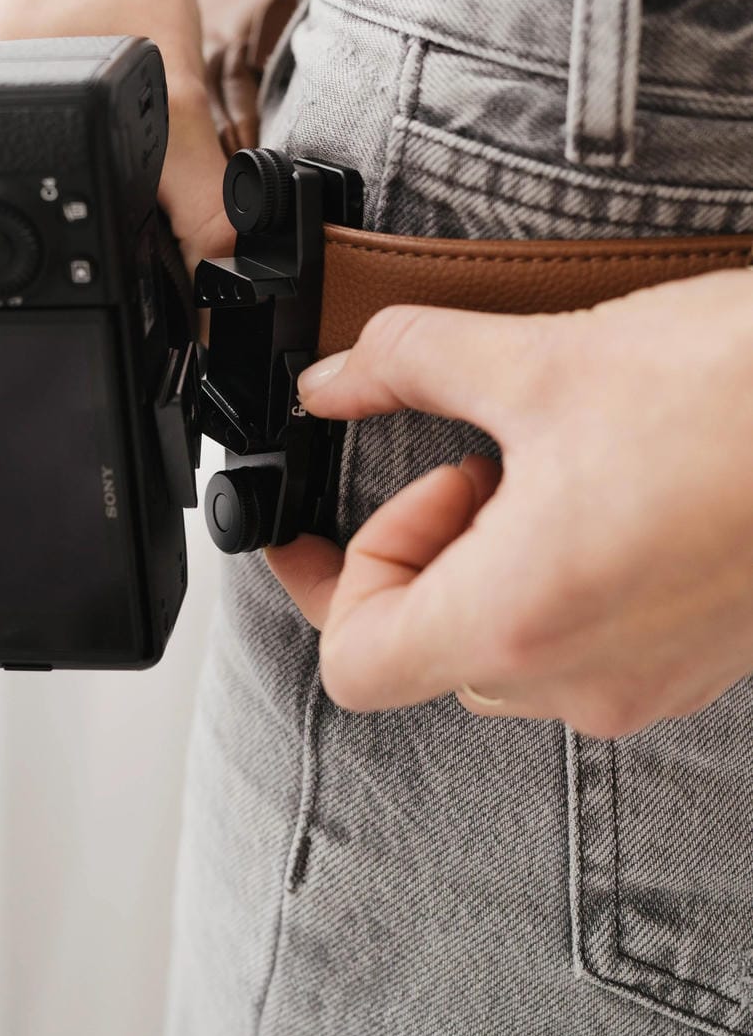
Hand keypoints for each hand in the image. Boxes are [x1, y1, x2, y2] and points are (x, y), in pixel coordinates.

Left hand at [265, 270, 752, 736]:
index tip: (324, 513)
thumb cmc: (738, 391)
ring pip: (503, 647)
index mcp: (522, 618)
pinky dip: (554, 573)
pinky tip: (600, 487)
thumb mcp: (539, 359)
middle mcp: (581, 676)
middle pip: (425, 650)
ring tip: (545, 465)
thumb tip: (332, 379)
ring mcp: (647, 677)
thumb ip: (404, 364)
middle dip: (420, 548)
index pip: (355, 660)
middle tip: (472, 459)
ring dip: (488, 559)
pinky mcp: (697, 655)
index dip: (326, 575)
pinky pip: (582, 639)